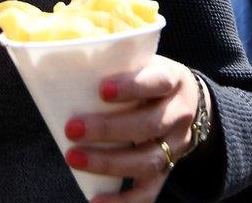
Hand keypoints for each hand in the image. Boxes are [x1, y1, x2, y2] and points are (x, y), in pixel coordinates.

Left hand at [63, 55, 204, 202]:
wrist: (190, 100)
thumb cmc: (149, 77)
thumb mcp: (142, 61)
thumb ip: (115, 64)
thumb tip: (61, 67)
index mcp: (172, 79)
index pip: (156, 81)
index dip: (131, 87)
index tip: (101, 89)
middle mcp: (178, 113)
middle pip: (149, 125)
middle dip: (108, 129)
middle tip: (72, 128)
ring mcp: (176, 144)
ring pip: (148, 159)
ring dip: (108, 162)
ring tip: (73, 158)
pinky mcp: (168, 168)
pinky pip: (150, 191)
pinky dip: (124, 200)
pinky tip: (97, 201)